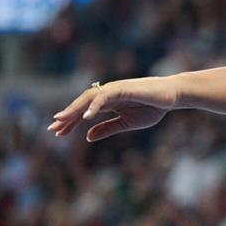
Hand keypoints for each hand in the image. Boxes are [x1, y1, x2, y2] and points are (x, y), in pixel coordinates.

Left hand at [48, 76, 179, 141]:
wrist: (172, 96)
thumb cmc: (153, 108)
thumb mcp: (127, 123)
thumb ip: (107, 128)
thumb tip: (88, 137)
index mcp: (108, 103)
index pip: (84, 111)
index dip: (71, 122)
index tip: (58, 133)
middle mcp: (108, 94)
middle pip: (82, 103)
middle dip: (68, 116)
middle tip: (53, 128)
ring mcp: (114, 89)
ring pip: (89, 97)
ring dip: (74, 109)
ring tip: (62, 120)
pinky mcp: (123, 88)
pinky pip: (104, 96)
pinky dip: (94, 106)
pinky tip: (86, 117)